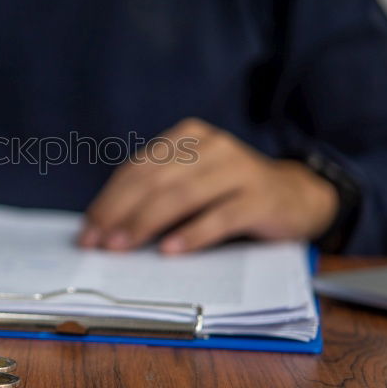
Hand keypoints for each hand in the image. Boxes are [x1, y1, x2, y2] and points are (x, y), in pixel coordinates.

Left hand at [79, 118, 337, 253]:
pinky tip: (171, 250)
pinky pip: (220, 216)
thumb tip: (106, 228)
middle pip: (155, 181)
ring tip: (123, 247)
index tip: (88, 231)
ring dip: (147, 223)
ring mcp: (239, 169)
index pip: (138, 169)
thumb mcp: (195, 184)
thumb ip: (158, 195)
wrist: (299, 196)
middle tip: (100, 244)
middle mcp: (213, 146)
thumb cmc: (232, 194)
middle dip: (121, 214)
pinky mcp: (261, 198)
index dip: (109, 200)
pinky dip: (193, 234)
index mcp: (189, 137)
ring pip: (182, 196)